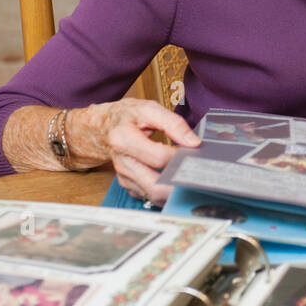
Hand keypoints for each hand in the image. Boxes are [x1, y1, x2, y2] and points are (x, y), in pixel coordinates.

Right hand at [67, 98, 200, 204]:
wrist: (106, 126)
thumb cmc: (129, 116)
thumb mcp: (150, 109)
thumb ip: (174, 124)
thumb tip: (193, 142)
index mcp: (123, 139)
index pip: (158, 157)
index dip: (180, 157)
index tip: (193, 152)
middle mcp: (122, 162)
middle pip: (155, 186)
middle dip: (179, 185)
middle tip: (198, 177)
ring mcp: (124, 177)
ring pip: (153, 195)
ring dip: (174, 191)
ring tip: (190, 179)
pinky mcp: (128, 185)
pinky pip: (149, 196)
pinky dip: (164, 192)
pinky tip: (174, 180)